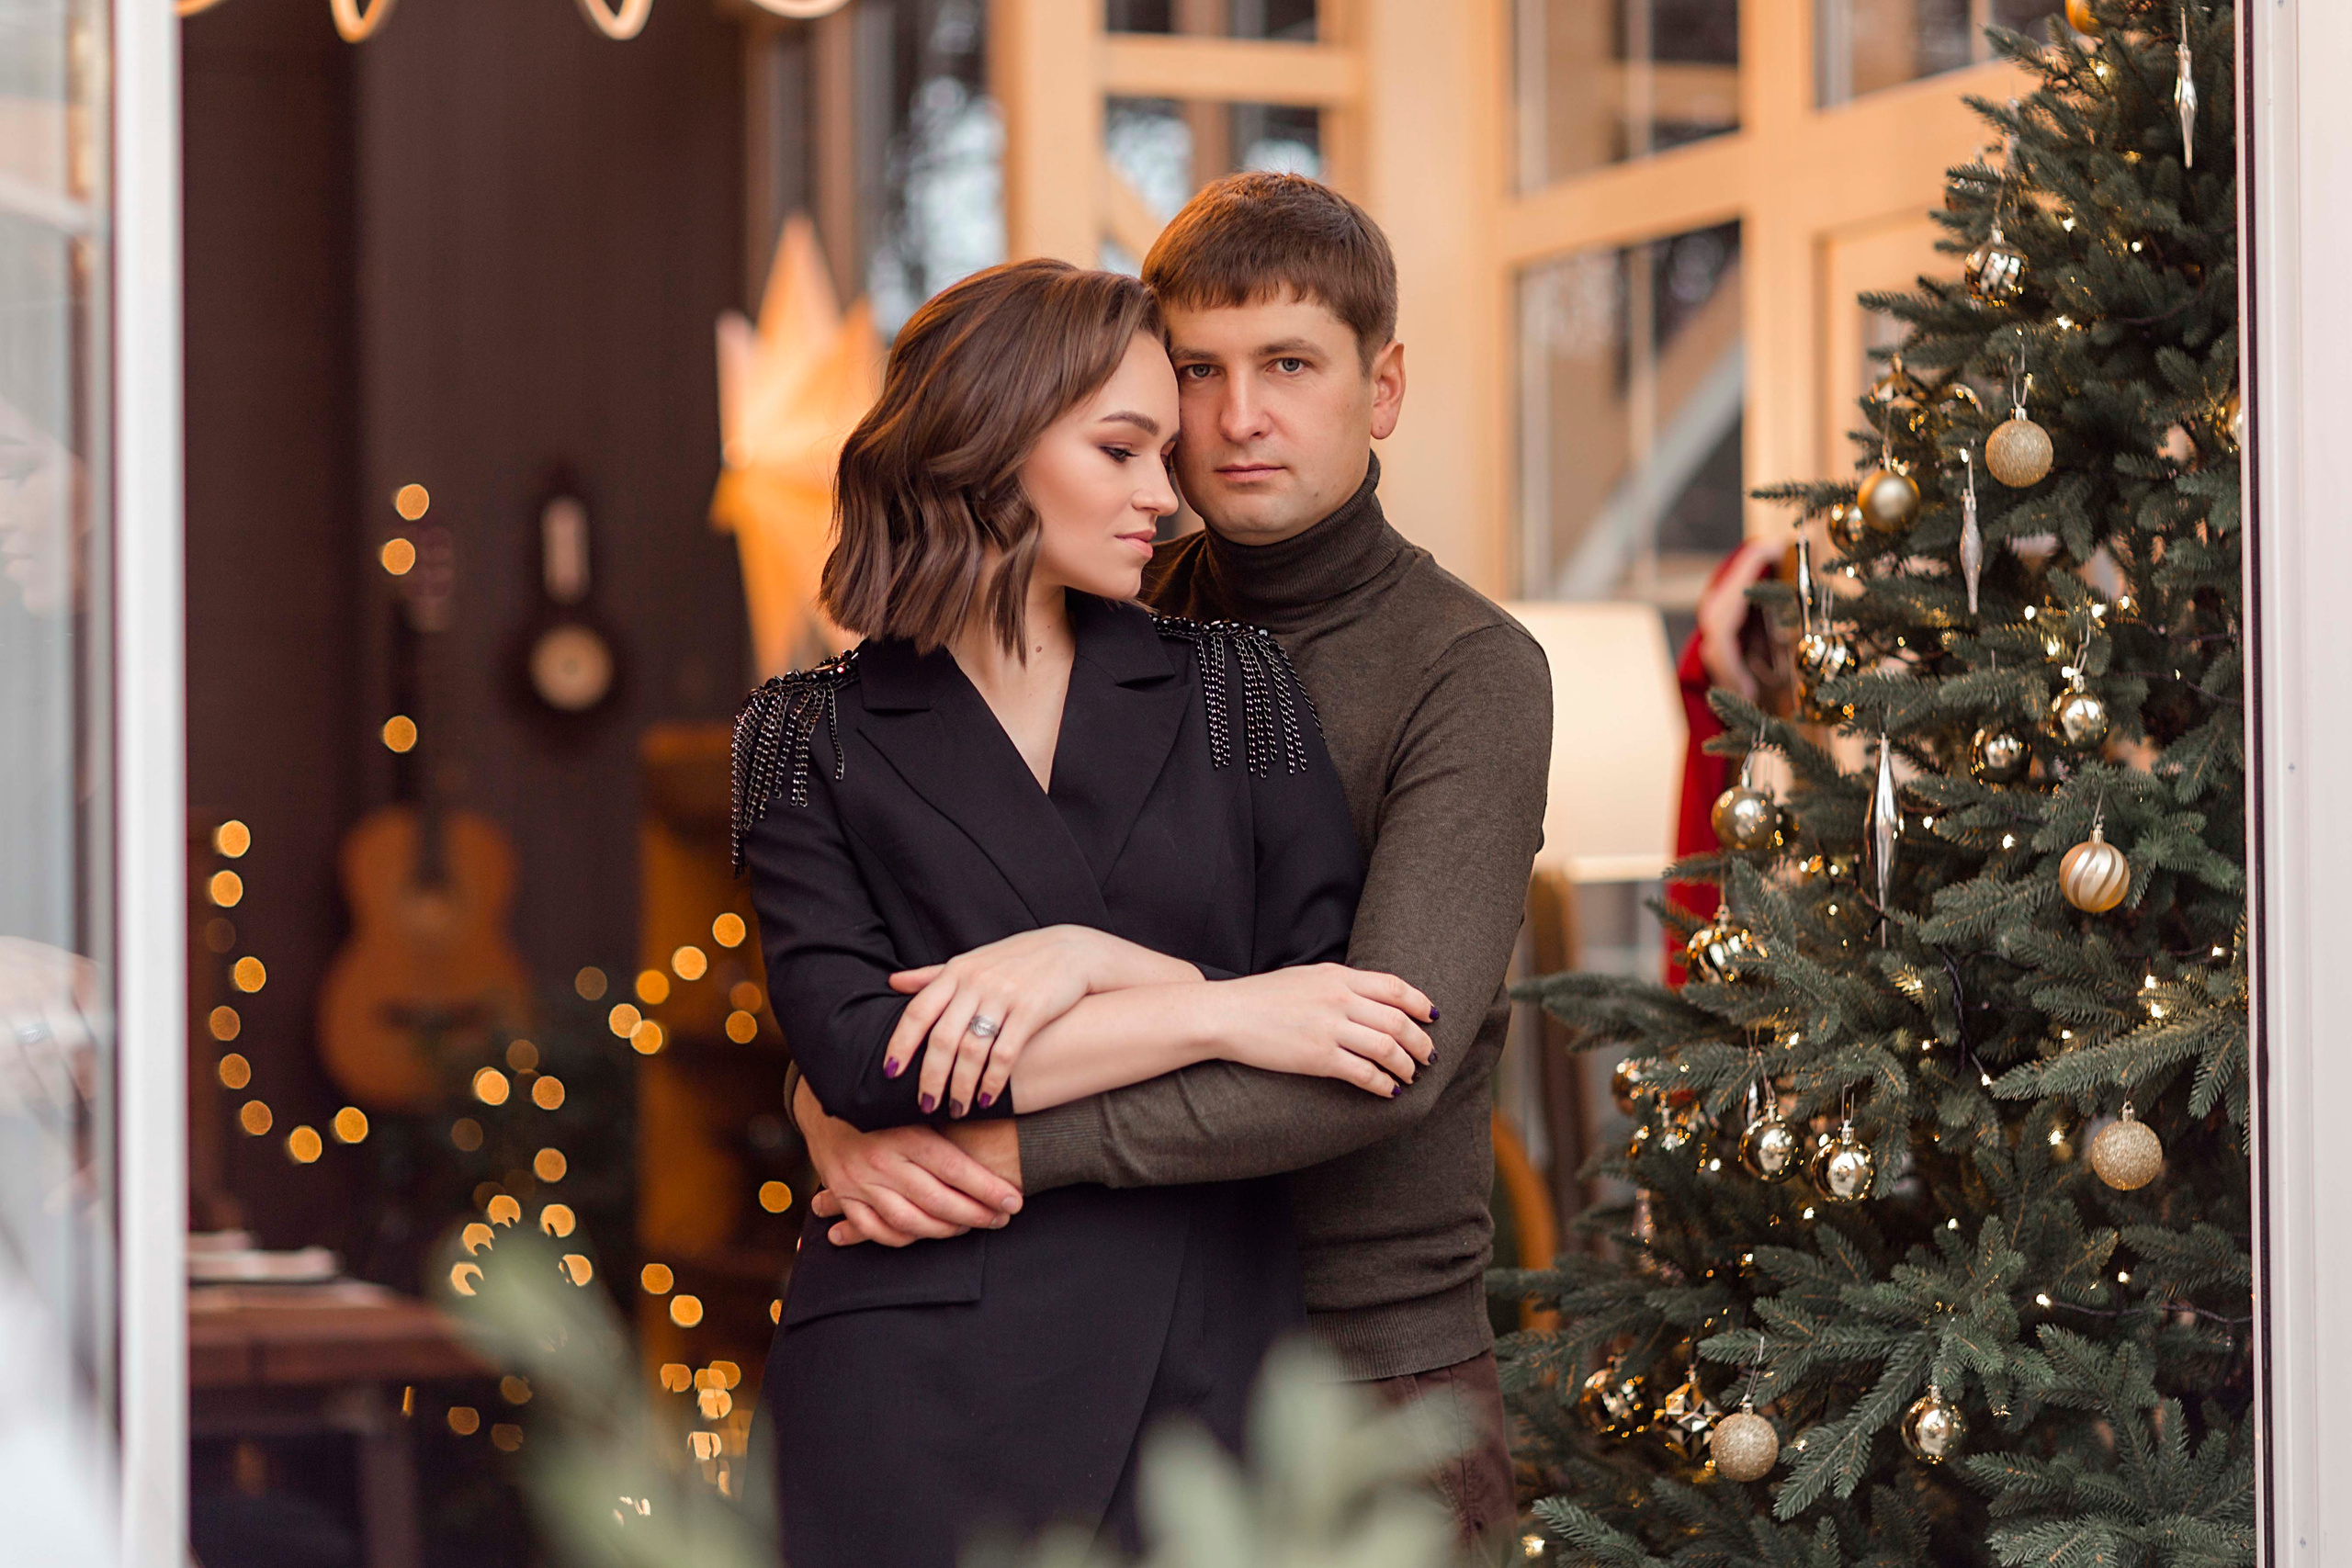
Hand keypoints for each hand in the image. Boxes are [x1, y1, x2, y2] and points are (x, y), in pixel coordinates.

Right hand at [793, 1079, 1022, 1246]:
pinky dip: (901, 1237)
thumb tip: (994, 1131)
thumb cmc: (885, 1096)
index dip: (987, 1189)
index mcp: (905, 1133)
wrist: (828, 1092)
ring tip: (969, 1227)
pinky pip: (873, 1228)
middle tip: (1001, 1219)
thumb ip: (946, 1118)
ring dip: (944, 1231)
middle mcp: (882, 1160)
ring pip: (908, 1221)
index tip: (1014, 1201)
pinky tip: (924, 1235)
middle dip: (975, 1215)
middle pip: (937, 1200)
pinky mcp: (843, 1193)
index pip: (955, 1170)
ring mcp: (859, 1180)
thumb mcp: (916, 1100)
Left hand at [887, 926, 1200, 1118]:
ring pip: (971, 1051)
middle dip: (931, 1078)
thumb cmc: (1016, 960)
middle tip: (926, 1105)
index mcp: (956, 972)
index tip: (890, 1073)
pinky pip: (1004, 1054)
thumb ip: (932, 975)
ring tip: (957, 1108)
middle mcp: (976, 983)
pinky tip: (989, 1098)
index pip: (917, 1012)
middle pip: (942, 1039)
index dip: (900, 1044)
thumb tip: (892, 983)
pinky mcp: (1031, 1011)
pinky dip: (993, 1081)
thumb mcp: (972, 961)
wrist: (1072, 951)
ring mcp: (1004, 996)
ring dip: (961, 1086)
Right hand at [1208, 965, 1436, 1096]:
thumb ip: (1339, 984)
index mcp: (1338, 976)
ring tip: (1411, 1075)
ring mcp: (1330, 1028)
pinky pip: (1364, 1073)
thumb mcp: (1306, 977)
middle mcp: (1339, 999)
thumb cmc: (1261, 997)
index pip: (1394, 987)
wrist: (1226, 1015)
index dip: (1419, 1004)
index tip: (1432, 1017)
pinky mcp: (1319, 1057)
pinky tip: (1389, 1091)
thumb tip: (1369, 998)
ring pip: (1387, 1048)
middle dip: (1421, 1042)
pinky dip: (1383, 1084)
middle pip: (1398, 1021)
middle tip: (1429, 1056)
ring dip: (1406, 1065)